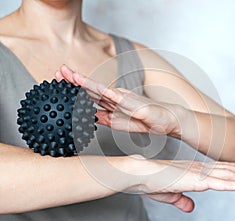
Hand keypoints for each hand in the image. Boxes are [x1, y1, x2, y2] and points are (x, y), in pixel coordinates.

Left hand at [56, 65, 180, 135]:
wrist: (166, 120)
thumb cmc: (145, 121)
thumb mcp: (118, 123)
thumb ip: (103, 118)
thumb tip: (87, 117)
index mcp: (110, 103)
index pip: (88, 95)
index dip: (73, 89)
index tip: (58, 84)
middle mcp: (114, 97)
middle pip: (89, 88)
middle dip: (72, 80)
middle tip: (58, 72)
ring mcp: (121, 97)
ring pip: (98, 88)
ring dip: (82, 81)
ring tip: (67, 73)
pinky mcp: (130, 101)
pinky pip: (113, 96)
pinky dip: (99, 90)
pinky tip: (88, 84)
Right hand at [125, 155, 234, 212]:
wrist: (138, 173)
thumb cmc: (148, 181)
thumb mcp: (168, 194)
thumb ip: (181, 200)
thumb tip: (191, 207)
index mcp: (187, 171)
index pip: (211, 169)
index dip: (226, 168)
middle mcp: (194, 169)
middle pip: (221, 169)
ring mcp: (196, 173)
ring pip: (224, 174)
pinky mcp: (195, 180)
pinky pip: (221, 183)